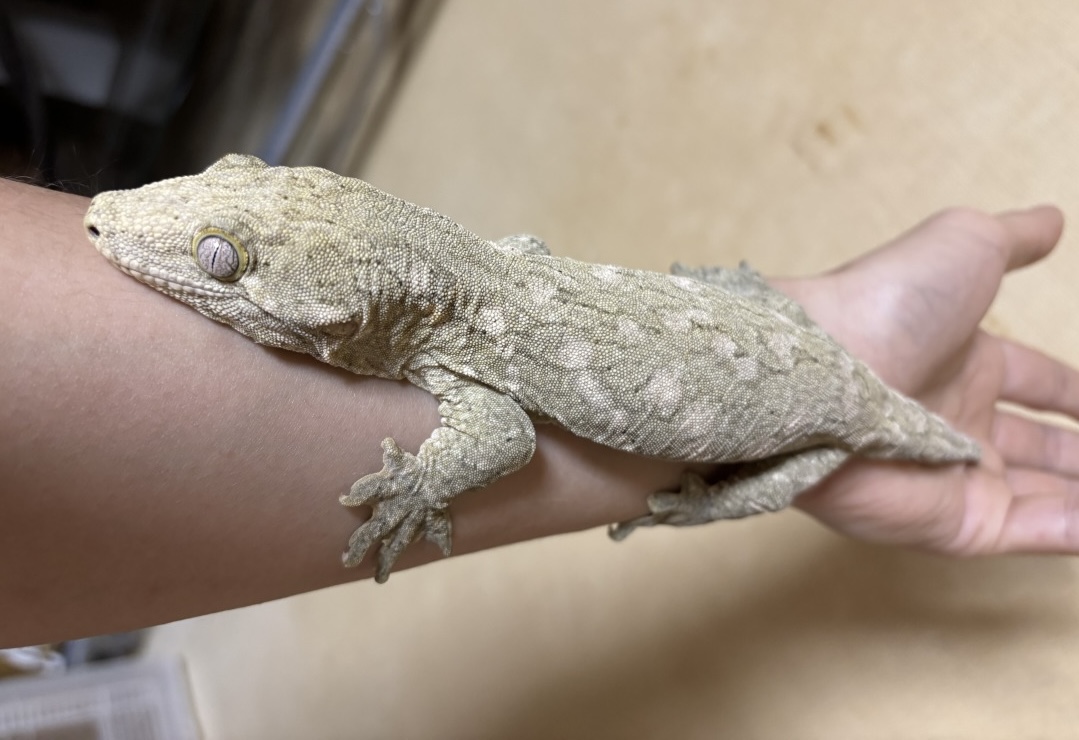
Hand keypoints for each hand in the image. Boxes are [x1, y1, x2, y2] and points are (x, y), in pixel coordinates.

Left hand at [772, 206, 1078, 553]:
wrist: (826, 370)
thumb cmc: (890, 302)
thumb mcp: (965, 245)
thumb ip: (1014, 238)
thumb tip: (1053, 220)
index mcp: (961, 361)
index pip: (1036, 379)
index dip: (1077, 390)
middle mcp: (956, 421)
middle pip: (1040, 445)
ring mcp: (954, 476)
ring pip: (1046, 495)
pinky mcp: (954, 524)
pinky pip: (1036, 533)